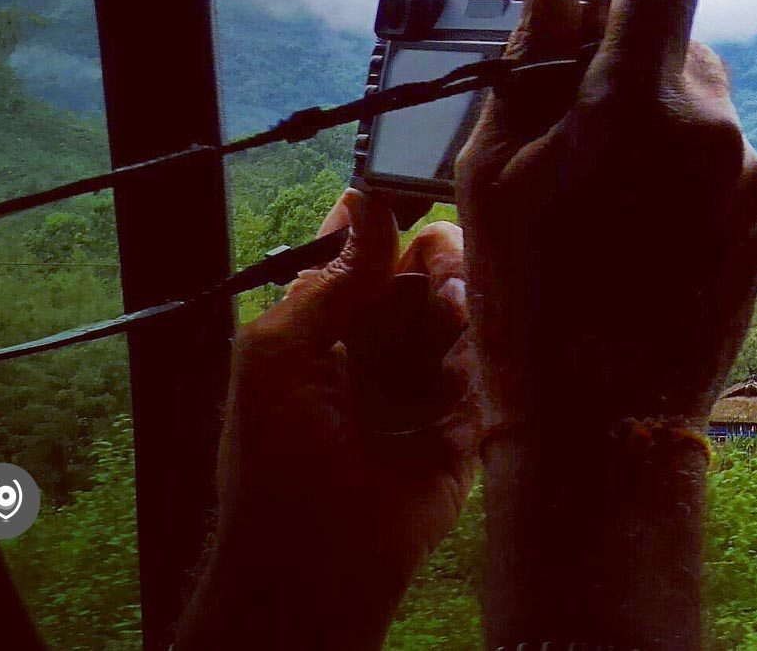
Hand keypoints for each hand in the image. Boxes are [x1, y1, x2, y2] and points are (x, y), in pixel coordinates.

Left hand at [175, 191, 480, 650]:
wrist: (317, 556)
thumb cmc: (276, 457)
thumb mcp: (278, 350)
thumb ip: (330, 278)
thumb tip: (364, 200)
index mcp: (324, 331)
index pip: (366, 261)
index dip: (385, 232)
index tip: (404, 203)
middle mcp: (375, 353)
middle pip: (422, 278)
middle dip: (432, 261)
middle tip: (438, 266)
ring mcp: (422, 389)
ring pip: (458, 315)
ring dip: (454, 303)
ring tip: (449, 310)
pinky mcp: (464, 424)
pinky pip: (481, 369)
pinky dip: (473, 354)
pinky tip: (459, 359)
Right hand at [457, 0, 756, 432]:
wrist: (602, 425)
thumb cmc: (525, 299)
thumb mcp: (494, 170)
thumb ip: (529, 56)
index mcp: (639, 103)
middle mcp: (711, 129)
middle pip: (678, 43)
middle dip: (624, 57)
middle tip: (566, 112)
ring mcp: (747, 179)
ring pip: (701, 106)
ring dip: (653, 119)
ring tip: (597, 192)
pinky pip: (721, 163)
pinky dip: (681, 172)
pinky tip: (635, 231)